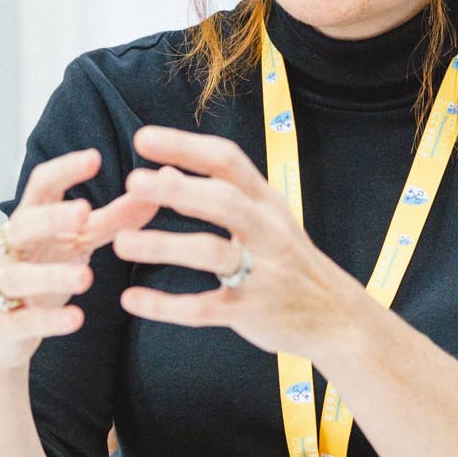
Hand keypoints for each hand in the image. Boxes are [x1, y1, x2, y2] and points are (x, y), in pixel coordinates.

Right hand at [0, 147, 157, 371]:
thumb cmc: (39, 273)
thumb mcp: (77, 243)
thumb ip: (114, 217)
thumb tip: (161, 184)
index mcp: (31, 221)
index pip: (41, 186)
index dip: (64, 170)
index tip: (93, 157)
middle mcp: (13, 249)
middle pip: (24, 224)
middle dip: (51, 217)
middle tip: (84, 211)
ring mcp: (3, 286)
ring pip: (19, 276)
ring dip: (52, 275)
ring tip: (86, 277)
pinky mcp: (3, 324)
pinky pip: (23, 321)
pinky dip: (48, 320)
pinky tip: (75, 319)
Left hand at [114, 126, 369, 361]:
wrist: (337, 317)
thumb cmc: (289, 259)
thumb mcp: (262, 218)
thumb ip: (216, 193)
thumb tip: (163, 170)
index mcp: (266, 202)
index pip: (227, 161)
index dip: (185, 146)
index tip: (143, 139)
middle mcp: (267, 231)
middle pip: (223, 201)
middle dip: (177, 190)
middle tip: (131, 182)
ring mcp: (262, 272)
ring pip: (211, 253)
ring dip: (163, 246)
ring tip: (120, 243)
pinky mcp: (251, 312)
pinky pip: (204, 308)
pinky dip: (166, 306)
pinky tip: (130, 299)